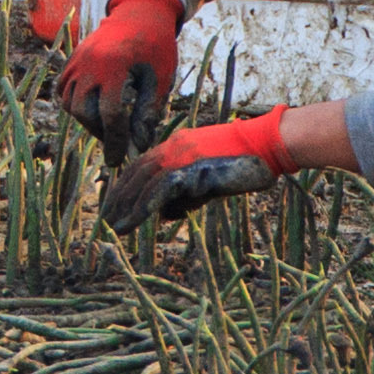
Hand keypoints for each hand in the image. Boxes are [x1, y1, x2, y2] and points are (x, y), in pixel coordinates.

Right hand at [57, 0, 180, 161]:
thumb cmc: (157, 45)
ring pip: (68, 102)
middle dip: (99, 132)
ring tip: (106, 124)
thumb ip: (148, 111)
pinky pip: (63, 87)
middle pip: (83, 112)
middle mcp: (90, 62)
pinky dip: (73, 102)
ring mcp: (78, 59)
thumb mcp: (159, 78)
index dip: (115, 141)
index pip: (109, 114)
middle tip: (116, 140)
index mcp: (114, 66)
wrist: (142, 10)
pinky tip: (92, 108)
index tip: (119, 159)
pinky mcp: (74, 58)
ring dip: (85, 119)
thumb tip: (139, 145)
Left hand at [101, 107, 295, 231]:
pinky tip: (135, 220)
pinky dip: (144, 206)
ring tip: (116, 227)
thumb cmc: (246, 163)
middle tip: (107, 219)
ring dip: (127, 206)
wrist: (267, 145)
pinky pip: (160, 189)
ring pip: (144, 182)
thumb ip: (187, 195)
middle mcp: (174, 147)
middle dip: (120, 197)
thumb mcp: (210, 181)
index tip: (115, 204)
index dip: (126, 185)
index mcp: (177, 145)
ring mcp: (181, 155)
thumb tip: (166, 214)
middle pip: (137, 172)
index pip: (142, 164)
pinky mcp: (190, 167)